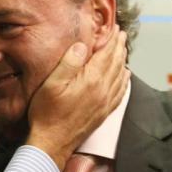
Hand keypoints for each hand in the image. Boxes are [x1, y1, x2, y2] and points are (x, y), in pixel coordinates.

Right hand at [26, 25, 128, 170]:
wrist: (51, 142)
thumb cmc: (47, 114)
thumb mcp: (51, 83)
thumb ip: (69, 62)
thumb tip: (83, 46)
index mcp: (91, 80)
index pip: (107, 54)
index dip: (112, 39)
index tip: (115, 29)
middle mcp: (103, 90)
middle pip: (116, 63)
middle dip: (119, 47)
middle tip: (121, 35)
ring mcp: (105, 103)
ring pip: (120, 77)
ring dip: (123, 61)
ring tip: (122, 51)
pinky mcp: (103, 113)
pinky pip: (120, 92)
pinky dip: (124, 81)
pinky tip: (124, 77)